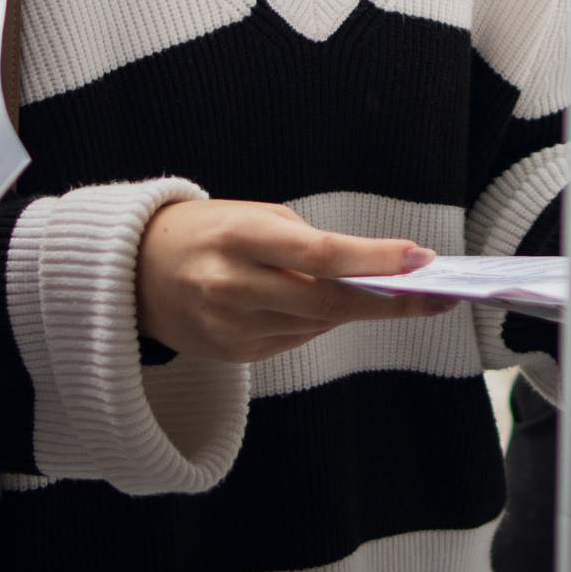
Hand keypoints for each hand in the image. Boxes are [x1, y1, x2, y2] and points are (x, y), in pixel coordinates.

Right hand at [136, 199, 449, 364]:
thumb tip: (372, 273)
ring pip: (316, 325)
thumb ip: (308, 244)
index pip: (320, 253)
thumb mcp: (253, 216)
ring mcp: (228, 327)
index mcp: (238, 236)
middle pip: (326, 302)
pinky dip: (317, 323)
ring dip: (354, 310)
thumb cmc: (209, 231)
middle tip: (436, 296)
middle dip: (388, 302)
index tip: (420, 258)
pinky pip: (294, 340)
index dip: (375, 259)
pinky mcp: (230, 355)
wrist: (135, 271)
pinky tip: (320, 306)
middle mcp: (230, 285)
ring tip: (380, 291)